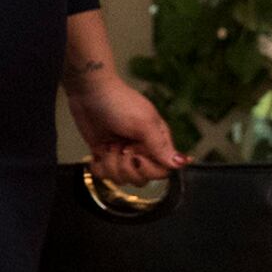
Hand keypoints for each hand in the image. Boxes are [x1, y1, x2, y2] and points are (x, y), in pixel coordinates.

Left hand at [68, 65, 184, 184]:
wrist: (89, 92)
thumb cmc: (119, 102)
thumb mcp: (144, 124)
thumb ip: (161, 146)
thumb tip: (182, 163)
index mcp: (157, 142)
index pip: (162, 172)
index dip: (148, 169)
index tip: (135, 155)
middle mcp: (142, 150)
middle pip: (141, 179)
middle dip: (126, 167)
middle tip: (119, 147)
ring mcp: (122, 154)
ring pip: (122, 179)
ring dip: (111, 164)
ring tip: (108, 145)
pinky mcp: (105, 155)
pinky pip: (105, 175)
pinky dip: (99, 167)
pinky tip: (98, 152)